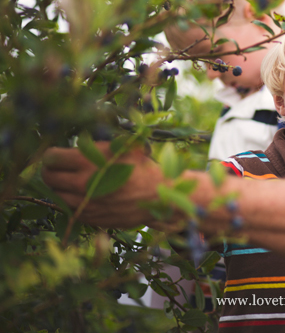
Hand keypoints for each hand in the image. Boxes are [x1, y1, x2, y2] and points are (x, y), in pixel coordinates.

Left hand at [42, 142, 164, 228]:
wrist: (159, 196)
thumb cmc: (142, 167)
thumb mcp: (120, 147)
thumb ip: (95, 145)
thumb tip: (75, 143)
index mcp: (88, 162)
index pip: (51, 157)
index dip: (53, 154)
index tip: (59, 154)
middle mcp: (82, 184)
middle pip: (48, 177)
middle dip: (52, 170)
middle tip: (61, 167)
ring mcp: (84, 203)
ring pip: (56, 195)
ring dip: (61, 186)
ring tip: (73, 181)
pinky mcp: (90, 217)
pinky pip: (70, 208)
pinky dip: (73, 200)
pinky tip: (86, 194)